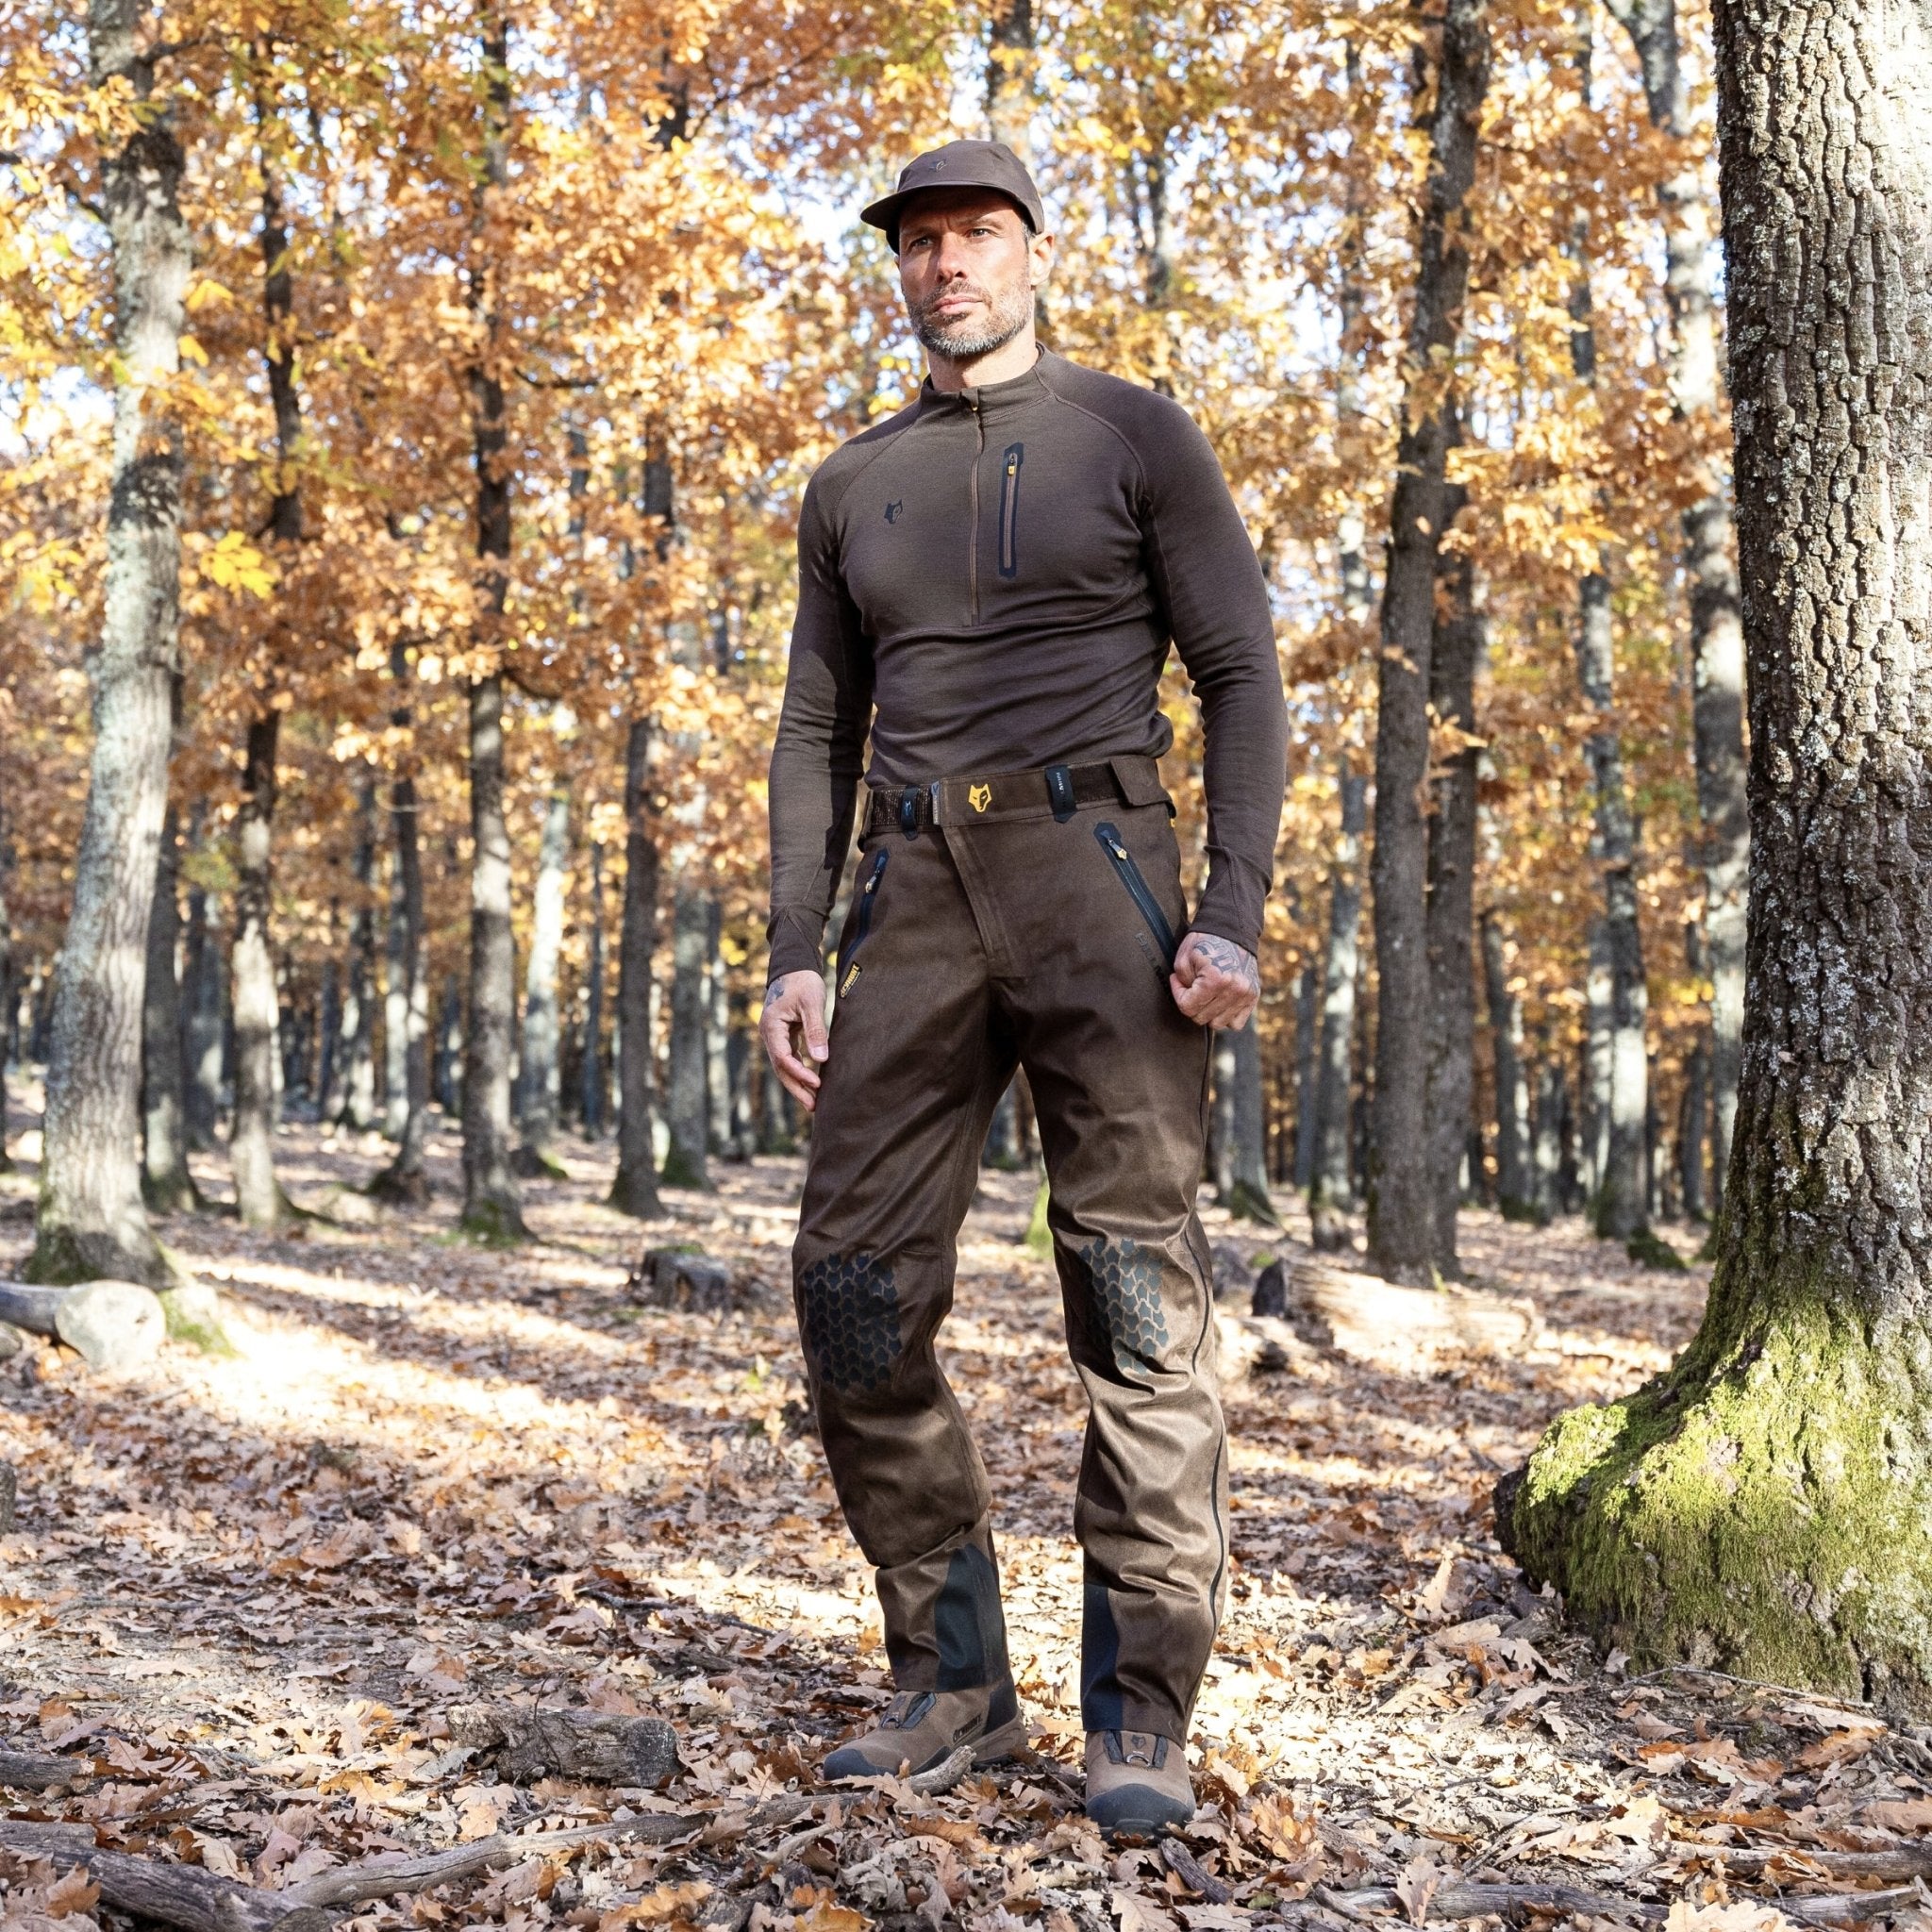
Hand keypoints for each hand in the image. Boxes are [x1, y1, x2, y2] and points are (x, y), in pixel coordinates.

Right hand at [761, 969, 830, 1111]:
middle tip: (813, 1106)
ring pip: (785, 1066)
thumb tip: (820, 1059)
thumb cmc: (803, 982)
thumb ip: (815, 1030)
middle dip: (796, 1087)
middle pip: (780, 1068)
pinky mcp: (785, 1036)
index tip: (816, 1083)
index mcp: (771, 1026)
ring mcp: (776, 1036)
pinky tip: (812, 1083)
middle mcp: (770, 1034)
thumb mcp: (812, 1003)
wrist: (795, 967)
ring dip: (798, 1083)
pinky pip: (791, 1058)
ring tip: (814, 1102)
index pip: (782, 1057)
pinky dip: (801, 1071)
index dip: (799, 1072)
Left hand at [1170, 931, 1259, 1030]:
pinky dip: (1226, 1016)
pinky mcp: (1253, 997)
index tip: (1177, 981)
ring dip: (1208, 1012)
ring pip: (1218, 1024)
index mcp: (1216, 979)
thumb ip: (1181, 985)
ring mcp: (1246, 995)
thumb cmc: (1204, 943)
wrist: (1231, 930)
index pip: (1188, 1007)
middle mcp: (1235, 989)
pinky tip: (1219, 1001)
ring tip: (1206, 994)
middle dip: (1192, 1003)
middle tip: (1192, 986)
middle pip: (1202, 1018)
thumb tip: (1186, 1001)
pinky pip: (1236, 1023)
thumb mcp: (1183, 959)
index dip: (1178, 995)